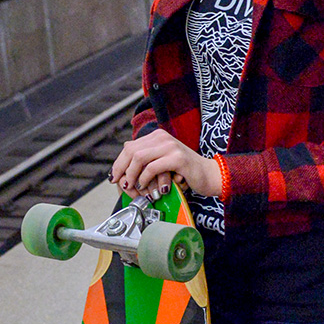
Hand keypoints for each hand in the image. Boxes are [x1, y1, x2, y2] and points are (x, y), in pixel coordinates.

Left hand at [109, 129, 223, 198]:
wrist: (210, 175)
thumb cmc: (185, 171)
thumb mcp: (163, 160)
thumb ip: (147, 155)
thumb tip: (125, 152)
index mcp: (157, 136)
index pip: (129, 147)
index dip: (119, 163)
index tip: (114, 177)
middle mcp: (162, 138)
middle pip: (131, 151)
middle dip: (121, 169)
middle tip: (120, 184)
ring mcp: (170, 146)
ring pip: (139, 158)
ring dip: (132, 175)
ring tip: (132, 187)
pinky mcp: (177, 158)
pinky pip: (152, 168)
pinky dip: (144, 179)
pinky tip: (145, 187)